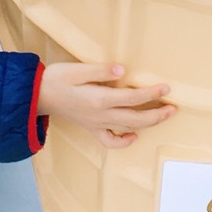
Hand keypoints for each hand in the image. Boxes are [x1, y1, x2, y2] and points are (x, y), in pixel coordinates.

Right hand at [37, 61, 174, 147]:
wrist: (37, 95)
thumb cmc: (56, 79)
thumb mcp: (76, 70)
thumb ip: (99, 71)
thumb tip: (121, 70)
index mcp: (99, 99)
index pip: (132, 98)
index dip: (152, 93)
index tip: (166, 88)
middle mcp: (101, 115)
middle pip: (136, 118)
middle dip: (157, 114)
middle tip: (174, 108)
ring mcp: (97, 124)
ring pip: (128, 128)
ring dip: (148, 124)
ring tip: (163, 116)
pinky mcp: (91, 128)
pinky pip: (110, 141)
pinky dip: (124, 141)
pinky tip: (133, 136)